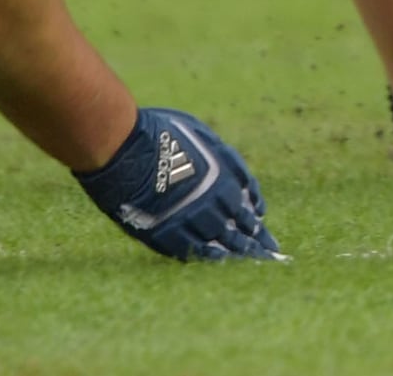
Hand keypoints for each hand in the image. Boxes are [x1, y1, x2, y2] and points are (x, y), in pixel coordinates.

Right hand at [74, 107, 280, 261]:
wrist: (123, 149)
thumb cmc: (158, 133)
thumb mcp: (199, 134)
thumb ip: (221, 157)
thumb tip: (236, 176)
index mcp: (222, 176)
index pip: (248, 202)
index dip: (256, 214)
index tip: (262, 221)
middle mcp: (212, 201)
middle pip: (240, 226)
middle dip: (256, 240)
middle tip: (269, 253)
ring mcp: (189, 219)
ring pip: (221, 241)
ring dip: (238, 251)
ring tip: (250, 259)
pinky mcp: (166, 233)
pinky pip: (192, 249)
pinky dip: (208, 255)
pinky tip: (218, 259)